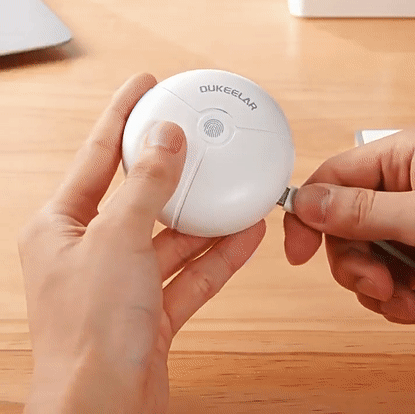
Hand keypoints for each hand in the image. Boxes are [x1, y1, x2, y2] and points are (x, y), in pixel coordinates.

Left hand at [19, 74, 265, 412]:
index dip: (121, 116)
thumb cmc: (89, 334)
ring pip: (170, 238)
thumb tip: (167, 141)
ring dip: (204, 218)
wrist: (106, 409)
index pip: (96, 155)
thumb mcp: (117, 240)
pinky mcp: (152, 309)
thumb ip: (145, 187)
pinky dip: (216, 255)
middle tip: (196, 141)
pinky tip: (242, 235)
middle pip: (139, 197)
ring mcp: (123, 282)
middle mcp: (91, 251)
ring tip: (232, 191)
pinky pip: (189, 272)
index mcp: (62, 227)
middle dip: (171, 172)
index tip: (143, 88)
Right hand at [284, 128, 414, 323]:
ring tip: (403, 302)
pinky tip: (413, 305)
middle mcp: (399, 191)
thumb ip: (364, 209)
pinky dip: (394, 299)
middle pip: (341, 228)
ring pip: (361, 257)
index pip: (329, 180)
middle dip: (353, 265)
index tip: (298, 252)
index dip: (307, 216)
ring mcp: (407, 224)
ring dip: (374, 288)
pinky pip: (386, 277)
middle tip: (376, 284)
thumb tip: (305, 204)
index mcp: (399, 160)